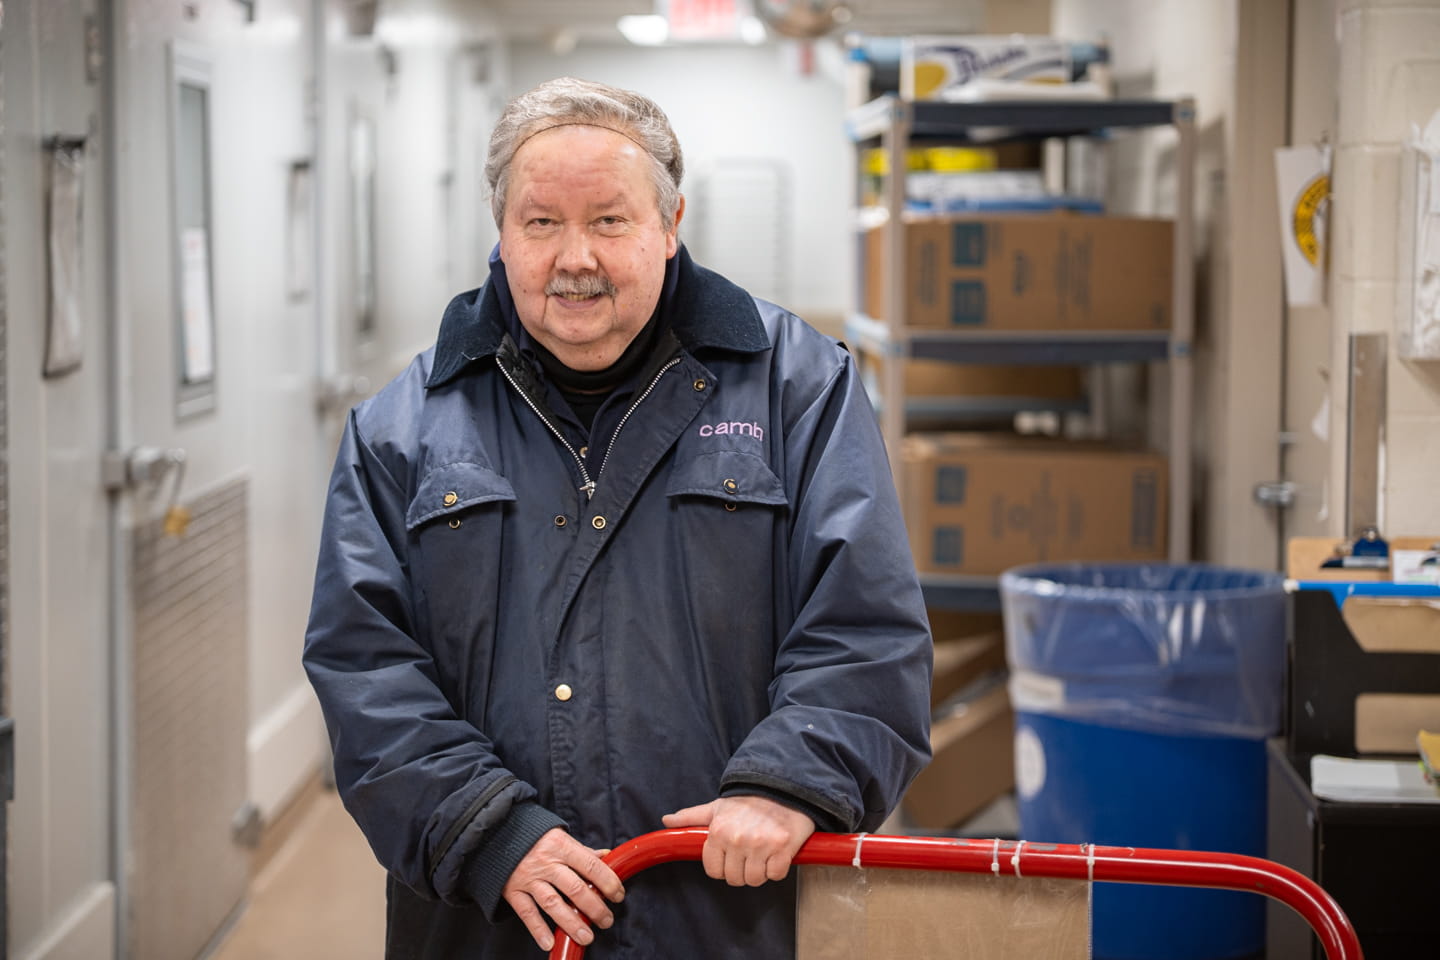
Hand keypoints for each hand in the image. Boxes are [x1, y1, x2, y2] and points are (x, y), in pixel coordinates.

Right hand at [501, 828, 624, 952]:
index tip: (618, 896)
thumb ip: (583, 851)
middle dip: (595, 908)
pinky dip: (538, 929)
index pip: (591, 866)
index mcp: (561, 845)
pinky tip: (550, 942)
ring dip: (572, 923)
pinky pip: (527, 913)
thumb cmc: (534, 837)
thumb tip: (608, 856)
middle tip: (607, 921)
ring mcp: (529, 878)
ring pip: (553, 904)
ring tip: (587, 937)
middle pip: (575, 888)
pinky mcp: (514, 891)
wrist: (497, 834)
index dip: (608, 882)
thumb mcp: (560, 837)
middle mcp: (546, 862)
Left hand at [662, 796, 815, 886]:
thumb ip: (691, 817)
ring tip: (763, 854)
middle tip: (749, 854)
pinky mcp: (783, 849)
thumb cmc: (748, 801)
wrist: (782, 787)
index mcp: (719, 832)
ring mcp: (761, 845)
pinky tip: (776, 853)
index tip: (731, 857)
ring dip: (760, 871)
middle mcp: (738, 840)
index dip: (722, 867)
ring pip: (754, 880)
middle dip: (741, 870)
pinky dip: (777, 868)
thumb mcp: (716, 807)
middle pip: (734, 879)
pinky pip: (775, 875)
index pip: (714, 870)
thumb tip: (666, 821)